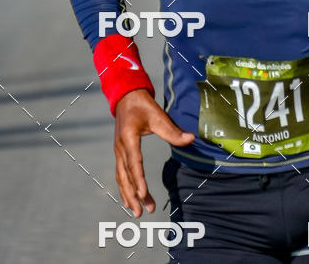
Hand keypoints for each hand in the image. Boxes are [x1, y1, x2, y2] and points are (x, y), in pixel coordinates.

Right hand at [114, 89, 194, 216]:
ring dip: (128, 194)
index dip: (138, 179)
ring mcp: (118, 150)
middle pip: (126, 175)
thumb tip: (191, 139)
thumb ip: (172, 130)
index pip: (134, 163)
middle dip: (133, 195)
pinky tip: (130, 199)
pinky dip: (125, 187)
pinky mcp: (120, 152)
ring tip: (137, 211)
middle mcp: (120, 147)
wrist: (126, 96)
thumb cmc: (142, 105)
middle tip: (141, 212)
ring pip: (121, 177)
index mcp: (128, 138)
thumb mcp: (158, 115)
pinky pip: (121, 173)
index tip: (142, 194)